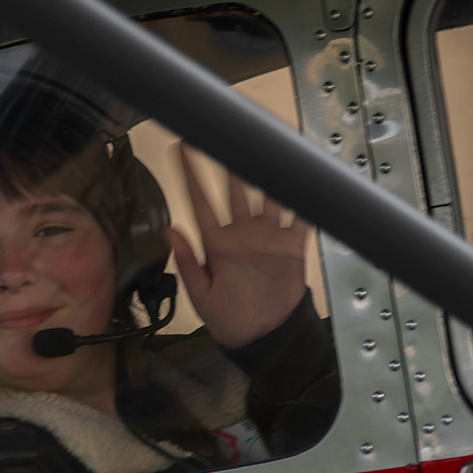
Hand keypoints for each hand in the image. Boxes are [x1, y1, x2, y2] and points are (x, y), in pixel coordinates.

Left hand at [165, 143, 311, 347]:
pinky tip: (302, 178)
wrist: (266, 339)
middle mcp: (242, 234)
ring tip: (265, 145)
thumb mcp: (201, 295)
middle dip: (229, 162)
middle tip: (225, 134)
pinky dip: (303, 198)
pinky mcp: (293, 245)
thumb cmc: (231, 321)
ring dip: (266, 171)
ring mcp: (268, 237)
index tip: (182, 150)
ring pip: (267, 195)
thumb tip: (169, 232)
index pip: (200, 202)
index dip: (191, 175)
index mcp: (217, 244)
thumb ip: (188, 263)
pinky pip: (300, 217)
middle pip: (235, 189)